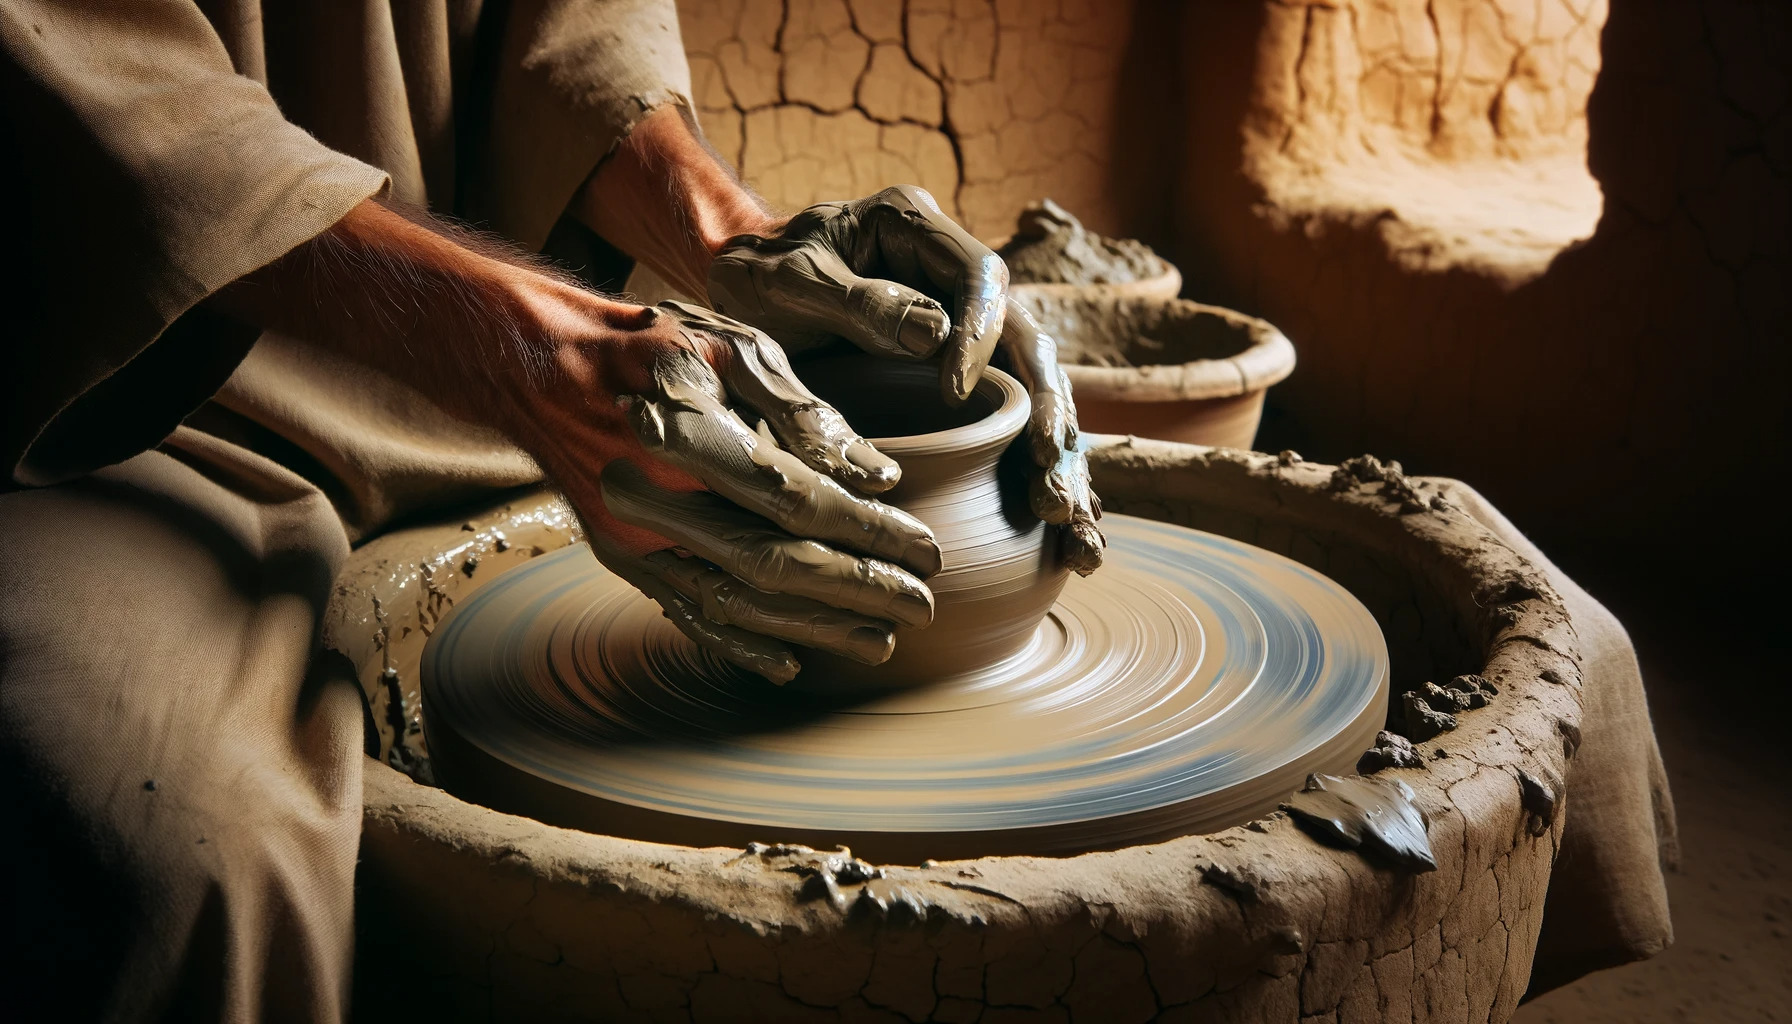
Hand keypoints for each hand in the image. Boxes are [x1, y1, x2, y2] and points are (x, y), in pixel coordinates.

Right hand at [530, 301, 942, 683]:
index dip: (868, 532)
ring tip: (880, 642)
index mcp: (688, 435)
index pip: (799, 500)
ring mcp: (633, 539)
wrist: (539, 367)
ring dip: (814, 629)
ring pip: (737, 602)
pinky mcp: (622, 560)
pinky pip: (689, 615)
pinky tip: (792, 662)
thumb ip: (803, 412)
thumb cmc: (653, 346)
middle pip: (775, 564)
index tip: (926, 550)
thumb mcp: (732, 346)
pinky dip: (743, 645)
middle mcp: (654, 499)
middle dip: (857, 591)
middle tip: (921, 607)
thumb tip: (875, 476)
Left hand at [706, 190, 1103, 573]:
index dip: (980, 334)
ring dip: (1057, 455)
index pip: (979, 275)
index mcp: (916, 227)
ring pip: (1031, 390)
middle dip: (1048, 412)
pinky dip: (1037, 473)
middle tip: (1048, 478)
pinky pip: (1011, 424)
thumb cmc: (752, 281)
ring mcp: (964, 328)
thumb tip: (937, 335)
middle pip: (1027, 341)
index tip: (954, 393)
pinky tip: (1066, 530)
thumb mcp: (786, 283)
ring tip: (1067, 518)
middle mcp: (953, 276)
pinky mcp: (961, 379)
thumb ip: (854, 302)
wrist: (732, 295)